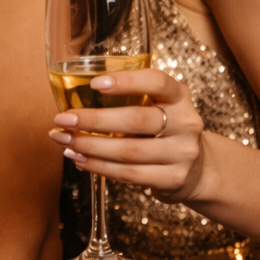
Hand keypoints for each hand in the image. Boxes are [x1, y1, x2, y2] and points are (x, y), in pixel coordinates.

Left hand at [49, 67, 205, 202]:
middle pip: (135, 120)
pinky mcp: (172, 179)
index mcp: (180, 97)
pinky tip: (80, 160)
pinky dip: (99, 167)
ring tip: (65, 141)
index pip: (157, 82)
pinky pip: (128, 174)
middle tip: (63, 119)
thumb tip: (77, 96)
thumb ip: (134, 98)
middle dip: (93, 120)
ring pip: (127, 151)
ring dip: (89, 146)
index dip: (126, 81)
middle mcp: (186, 123)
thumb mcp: (161, 105)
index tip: (95, 84)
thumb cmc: (166, 130)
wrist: (197, 168)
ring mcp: (181, 153)